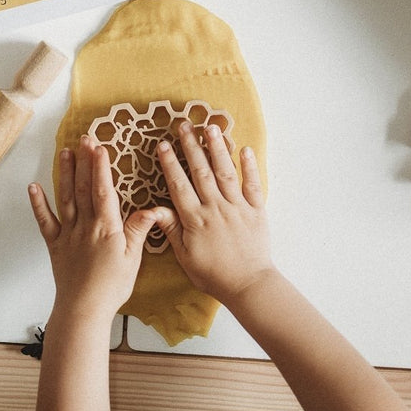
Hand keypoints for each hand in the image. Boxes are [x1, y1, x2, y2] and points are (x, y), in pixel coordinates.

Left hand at [28, 135, 158, 319]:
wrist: (84, 309)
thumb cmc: (111, 287)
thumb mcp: (133, 259)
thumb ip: (138, 230)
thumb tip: (151, 209)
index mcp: (107, 228)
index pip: (104, 191)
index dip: (102, 167)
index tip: (101, 148)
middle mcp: (85, 226)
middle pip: (84, 188)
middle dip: (85, 161)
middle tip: (85, 139)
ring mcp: (68, 234)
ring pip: (66, 198)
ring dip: (65, 174)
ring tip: (66, 152)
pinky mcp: (55, 245)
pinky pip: (45, 221)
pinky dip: (38, 203)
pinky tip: (33, 187)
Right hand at [154, 121, 273, 304]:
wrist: (247, 285)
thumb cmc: (213, 274)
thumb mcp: (184, 255)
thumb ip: (171, 229)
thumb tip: (154, 208)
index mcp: (195, 219)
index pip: (179, 185)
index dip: (170, 163)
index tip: (163, 144)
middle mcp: (215, 208)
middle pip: (201, 171)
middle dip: (192, 146)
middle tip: (184, 125)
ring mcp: (237, 207)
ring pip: (225, 172)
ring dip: (218, 148)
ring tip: (211, 127)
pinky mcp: (256, 211)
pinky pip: (253, 184)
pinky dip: (250, 166)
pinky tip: (245, 149)